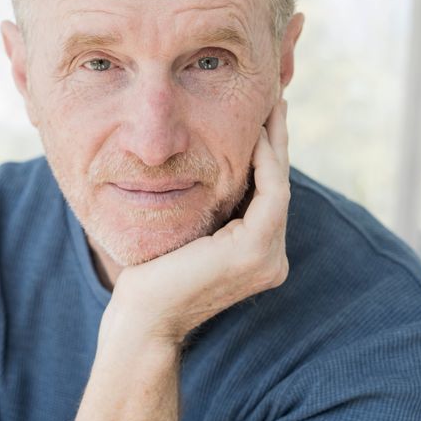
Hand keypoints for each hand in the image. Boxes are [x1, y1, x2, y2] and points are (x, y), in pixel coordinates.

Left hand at [73, 97, 289, 420]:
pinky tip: (254, 134)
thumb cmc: (151, 280)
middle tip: (275, 101)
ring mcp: (268, 258)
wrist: (141, 318)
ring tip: (271, 107)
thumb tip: (205, 174)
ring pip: (278, 186)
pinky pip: (270, 193)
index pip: (267, 198)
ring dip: (274, 144)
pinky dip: (264, 161)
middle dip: (277, 143)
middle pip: (278, 188)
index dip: (267, 158)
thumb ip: (209, 213)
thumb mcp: (186, 235)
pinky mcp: (256, 250)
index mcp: (257, 257)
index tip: (262, 121)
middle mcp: (272, 260)